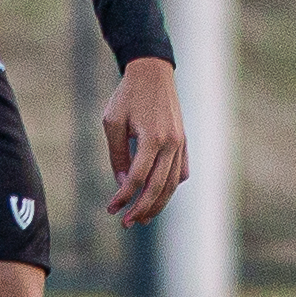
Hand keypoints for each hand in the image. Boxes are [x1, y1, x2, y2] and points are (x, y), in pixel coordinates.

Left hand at [101, 57, 187, 226]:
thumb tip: (124, 184)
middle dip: (142, 209)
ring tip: (143, 218)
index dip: (124, 197)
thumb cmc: (127, 95)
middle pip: (158, 187)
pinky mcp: (184, 142)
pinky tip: (158, 196)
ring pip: (172, 184)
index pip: (138, 179)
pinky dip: (171, 187)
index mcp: (152, 138)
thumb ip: (118, 155)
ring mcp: (181, 144)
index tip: (111, 209)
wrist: (153, 72)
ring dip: (158, 204)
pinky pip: (181, 172)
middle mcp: (171, 144)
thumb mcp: (113, 123)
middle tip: (126, 223)